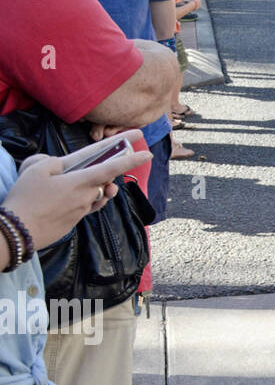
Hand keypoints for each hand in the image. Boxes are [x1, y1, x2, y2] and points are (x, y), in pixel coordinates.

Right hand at [3, 131, 148, 247]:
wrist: (17, 232)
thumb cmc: (26, 199)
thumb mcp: (35, 170)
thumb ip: (53, 162)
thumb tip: (62, 164)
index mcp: (80, 181)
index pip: (112, 167)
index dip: (131, 159)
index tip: (148, 152)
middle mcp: (87, 195)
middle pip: (105, 180)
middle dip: (103, 172)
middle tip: (90, 166)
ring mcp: (83, 209)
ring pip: (97, 194)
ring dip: (93, 187)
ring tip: (71, 184)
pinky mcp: (76, 220)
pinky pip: (88, 206)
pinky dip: (84, 199)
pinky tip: (67, 198)